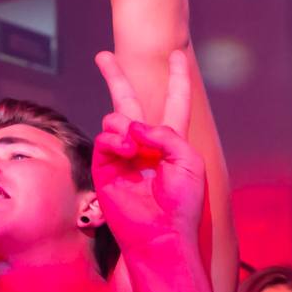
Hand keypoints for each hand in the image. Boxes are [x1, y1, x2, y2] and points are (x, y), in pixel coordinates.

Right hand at [91, 48, 204, 256]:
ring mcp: (123, 155)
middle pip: (129, 102)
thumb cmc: (181, 203)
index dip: (177, 79)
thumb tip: (134, 125)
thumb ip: (166, 133)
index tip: (175, 56)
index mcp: (171, 142)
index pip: (175, 102)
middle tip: (103, 57)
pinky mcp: (105, 167)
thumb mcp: (188, 161)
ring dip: (124, 124)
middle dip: (115, 78)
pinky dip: (115, 139)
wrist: (160, 235)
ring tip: (133, 147)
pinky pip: (105, 138)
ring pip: (115, 118)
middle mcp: (145, 145)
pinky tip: (126, 151)